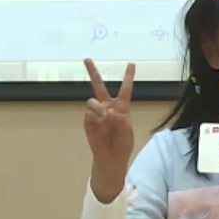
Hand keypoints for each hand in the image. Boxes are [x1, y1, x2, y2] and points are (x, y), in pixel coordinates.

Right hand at [83, 59, 134, 201]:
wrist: (112, 159)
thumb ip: (121, 121)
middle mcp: (108, 107)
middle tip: (86, 59)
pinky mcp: (89, 123)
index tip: (131, 64)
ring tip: (104, 116)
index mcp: (121, 108)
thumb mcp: (127, 133)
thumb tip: (109, 111)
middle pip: (100, 87)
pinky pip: (89, 114)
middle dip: (93, 72)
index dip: (128, 77)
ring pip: (93, 101)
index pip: (125, 90)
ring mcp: (97, 114)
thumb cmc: (122, 145)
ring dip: (98, 107)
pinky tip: (99, 123)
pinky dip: (95, 118)